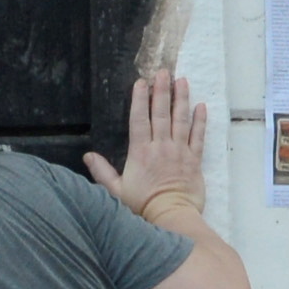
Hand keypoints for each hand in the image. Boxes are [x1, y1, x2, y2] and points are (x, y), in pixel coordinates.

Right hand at [84, 69, 210, 216]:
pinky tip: (201, 107)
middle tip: (164, 72)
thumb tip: (87, 156)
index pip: (139, 119)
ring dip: (182, 99)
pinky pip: (199, 137)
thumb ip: (102, 172)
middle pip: (162, 114)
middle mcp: (161, 147)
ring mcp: (180, 152)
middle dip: (162, 91)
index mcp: (140, 152)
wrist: (171, 217)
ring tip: (183, 81)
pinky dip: (200, 121)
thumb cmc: (143, 206)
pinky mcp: (194, 160)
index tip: (142, 82)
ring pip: (181, 120)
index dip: (140, 99)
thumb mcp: (116, 191)